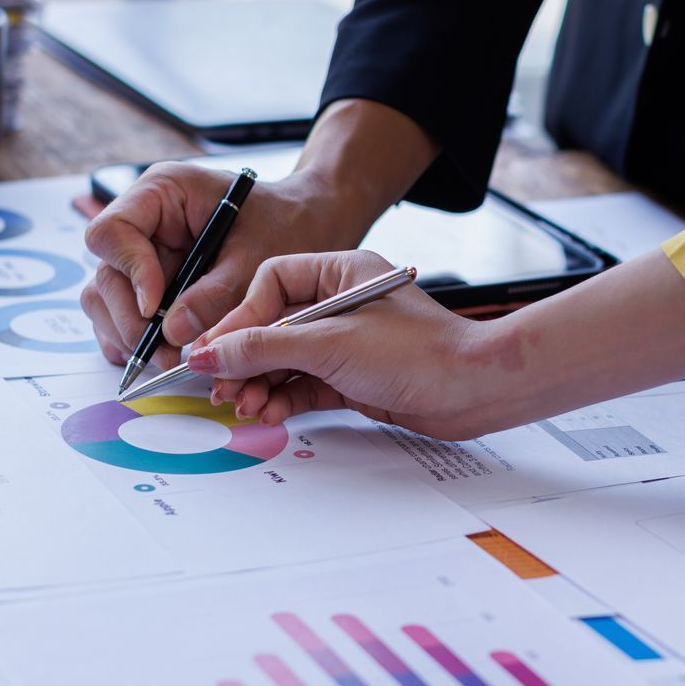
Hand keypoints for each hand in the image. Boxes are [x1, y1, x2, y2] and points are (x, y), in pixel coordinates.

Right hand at [80, 99, 437, 368]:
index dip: (130, 273)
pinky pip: (127, 319)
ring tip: (170, 363)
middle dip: (132, 321)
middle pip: (106, 275)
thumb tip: (173, 335)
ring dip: (132, 339)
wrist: (314, 225)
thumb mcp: (259, 257)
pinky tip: (166, 358)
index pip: (112, 233)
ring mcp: (145, 256)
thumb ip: (215, 295)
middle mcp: (145, 223)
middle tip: (168, 357)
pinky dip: (141, 343)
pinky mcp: (154, 286)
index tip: (158, 310)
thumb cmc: (291, 224)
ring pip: (107, 301)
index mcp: (163, 193)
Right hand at [189, 250, 521, 440]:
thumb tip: (210, 353)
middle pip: (273, 327)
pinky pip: (304, 387)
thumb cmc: (419, 352)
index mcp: (340, 272)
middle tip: (218, 387)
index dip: (240, 318)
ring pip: (286, 361)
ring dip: (259, 384)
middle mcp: (341, 304)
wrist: (474, 390)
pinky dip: (283, 400)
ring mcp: (348, 343)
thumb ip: (264, 348)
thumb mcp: (330, 345)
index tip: (215, 349)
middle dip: (243, 359)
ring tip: (242, 406)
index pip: (271, 284)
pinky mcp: (354, 378)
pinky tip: (267, 413)